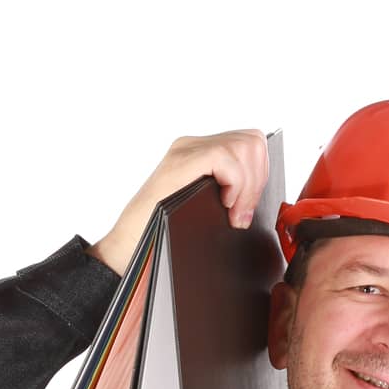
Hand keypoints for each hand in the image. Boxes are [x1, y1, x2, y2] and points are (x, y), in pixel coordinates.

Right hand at [91, 128, 270, 275]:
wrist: (128, 247)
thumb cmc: (164, 234)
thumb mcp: (204, 210)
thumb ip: (229, 196)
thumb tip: (258, 198)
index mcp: (200, 154)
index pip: (249, 144)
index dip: (260, 174)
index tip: (248, 207)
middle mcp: (193, 146)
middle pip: (252, 141)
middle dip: (258, 179)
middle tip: (243, 212)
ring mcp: (186, 151)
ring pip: (244, 146)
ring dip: (248, 185)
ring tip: (233, 212)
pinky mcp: (181, 163)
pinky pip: (225, 158)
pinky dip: (236, 184)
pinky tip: (225, 205)